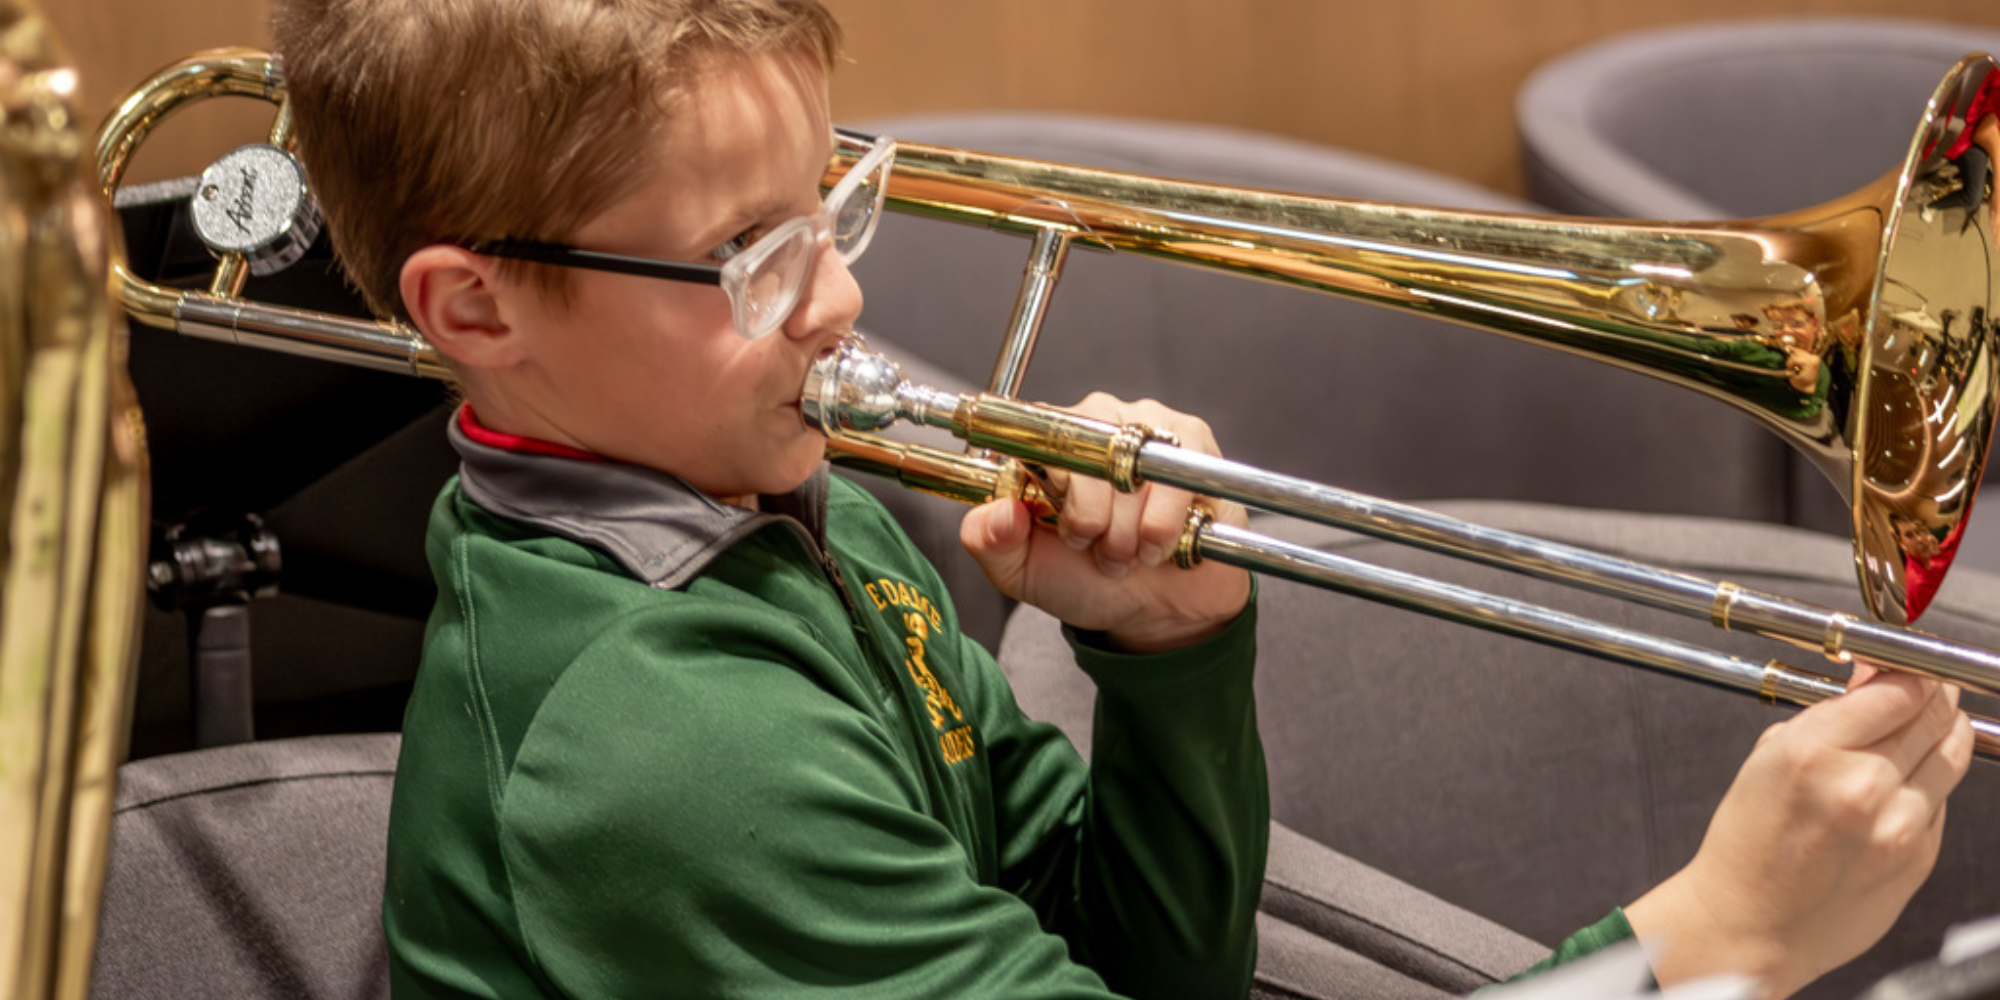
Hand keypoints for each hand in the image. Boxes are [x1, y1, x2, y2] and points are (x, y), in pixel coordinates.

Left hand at [957, 393, 1250, 652]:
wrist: (1153, 609)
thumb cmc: (1085, 579)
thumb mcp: (1021, 570)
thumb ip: (987, 539)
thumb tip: (997, 510)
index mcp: (1049, 441)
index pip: (1040, 433)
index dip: (1055, 487)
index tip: (1062, 528)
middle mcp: (1098, 420)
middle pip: (1089, 451)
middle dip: (1092, 519)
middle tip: (1097, 549)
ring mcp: (1148, 426)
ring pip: (1132, 470)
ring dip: (1127, 531)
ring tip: (1128, 553)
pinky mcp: (1194, 445)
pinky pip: (1176, 481)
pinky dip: (1162, 527)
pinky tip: (1160, 546)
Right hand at [1625, 667, 1974, 998]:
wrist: (1750, 924)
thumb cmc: (1748, 846)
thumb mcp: (1766, 761)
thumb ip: (1824, 718)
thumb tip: (1871, 683)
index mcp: (1811, 753)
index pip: (1897, 689)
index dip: (1908, 670)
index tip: (1903, 665)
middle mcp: (1861, 786)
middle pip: (1933, 714)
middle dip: (1931, 694)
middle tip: (1923, 688)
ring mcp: (1897, 825)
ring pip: (1952, 754)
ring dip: (1944, 730)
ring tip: (1929, 724)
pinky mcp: (1919, 856)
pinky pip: (1942, 801)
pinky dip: (1932, 782)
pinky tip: (1906, 782)